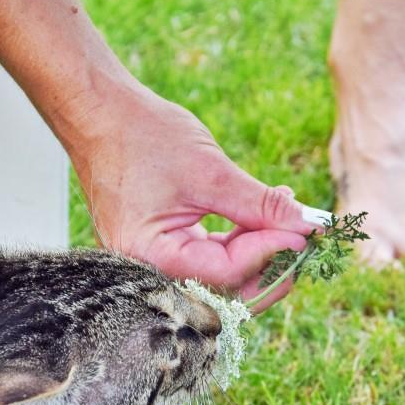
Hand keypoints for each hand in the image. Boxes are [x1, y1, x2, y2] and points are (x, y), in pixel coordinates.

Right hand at [0, 0, 319, 308]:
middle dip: (271, 265)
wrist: (99, 114)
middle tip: (304, 237)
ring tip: (288, 217)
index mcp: (153, 259)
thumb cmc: (141, 138)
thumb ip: (259, 205)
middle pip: (228, 290)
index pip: (227, 274)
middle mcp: (152, 273)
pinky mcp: (167, 251)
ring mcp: (158, 265)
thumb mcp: (210, 171)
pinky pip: (211, 259)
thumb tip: (304, 226)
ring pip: (224, 277)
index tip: (304, 234)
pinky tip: (265, 217)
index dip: (271, 255)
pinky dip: (241, 242)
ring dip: (261, 251)